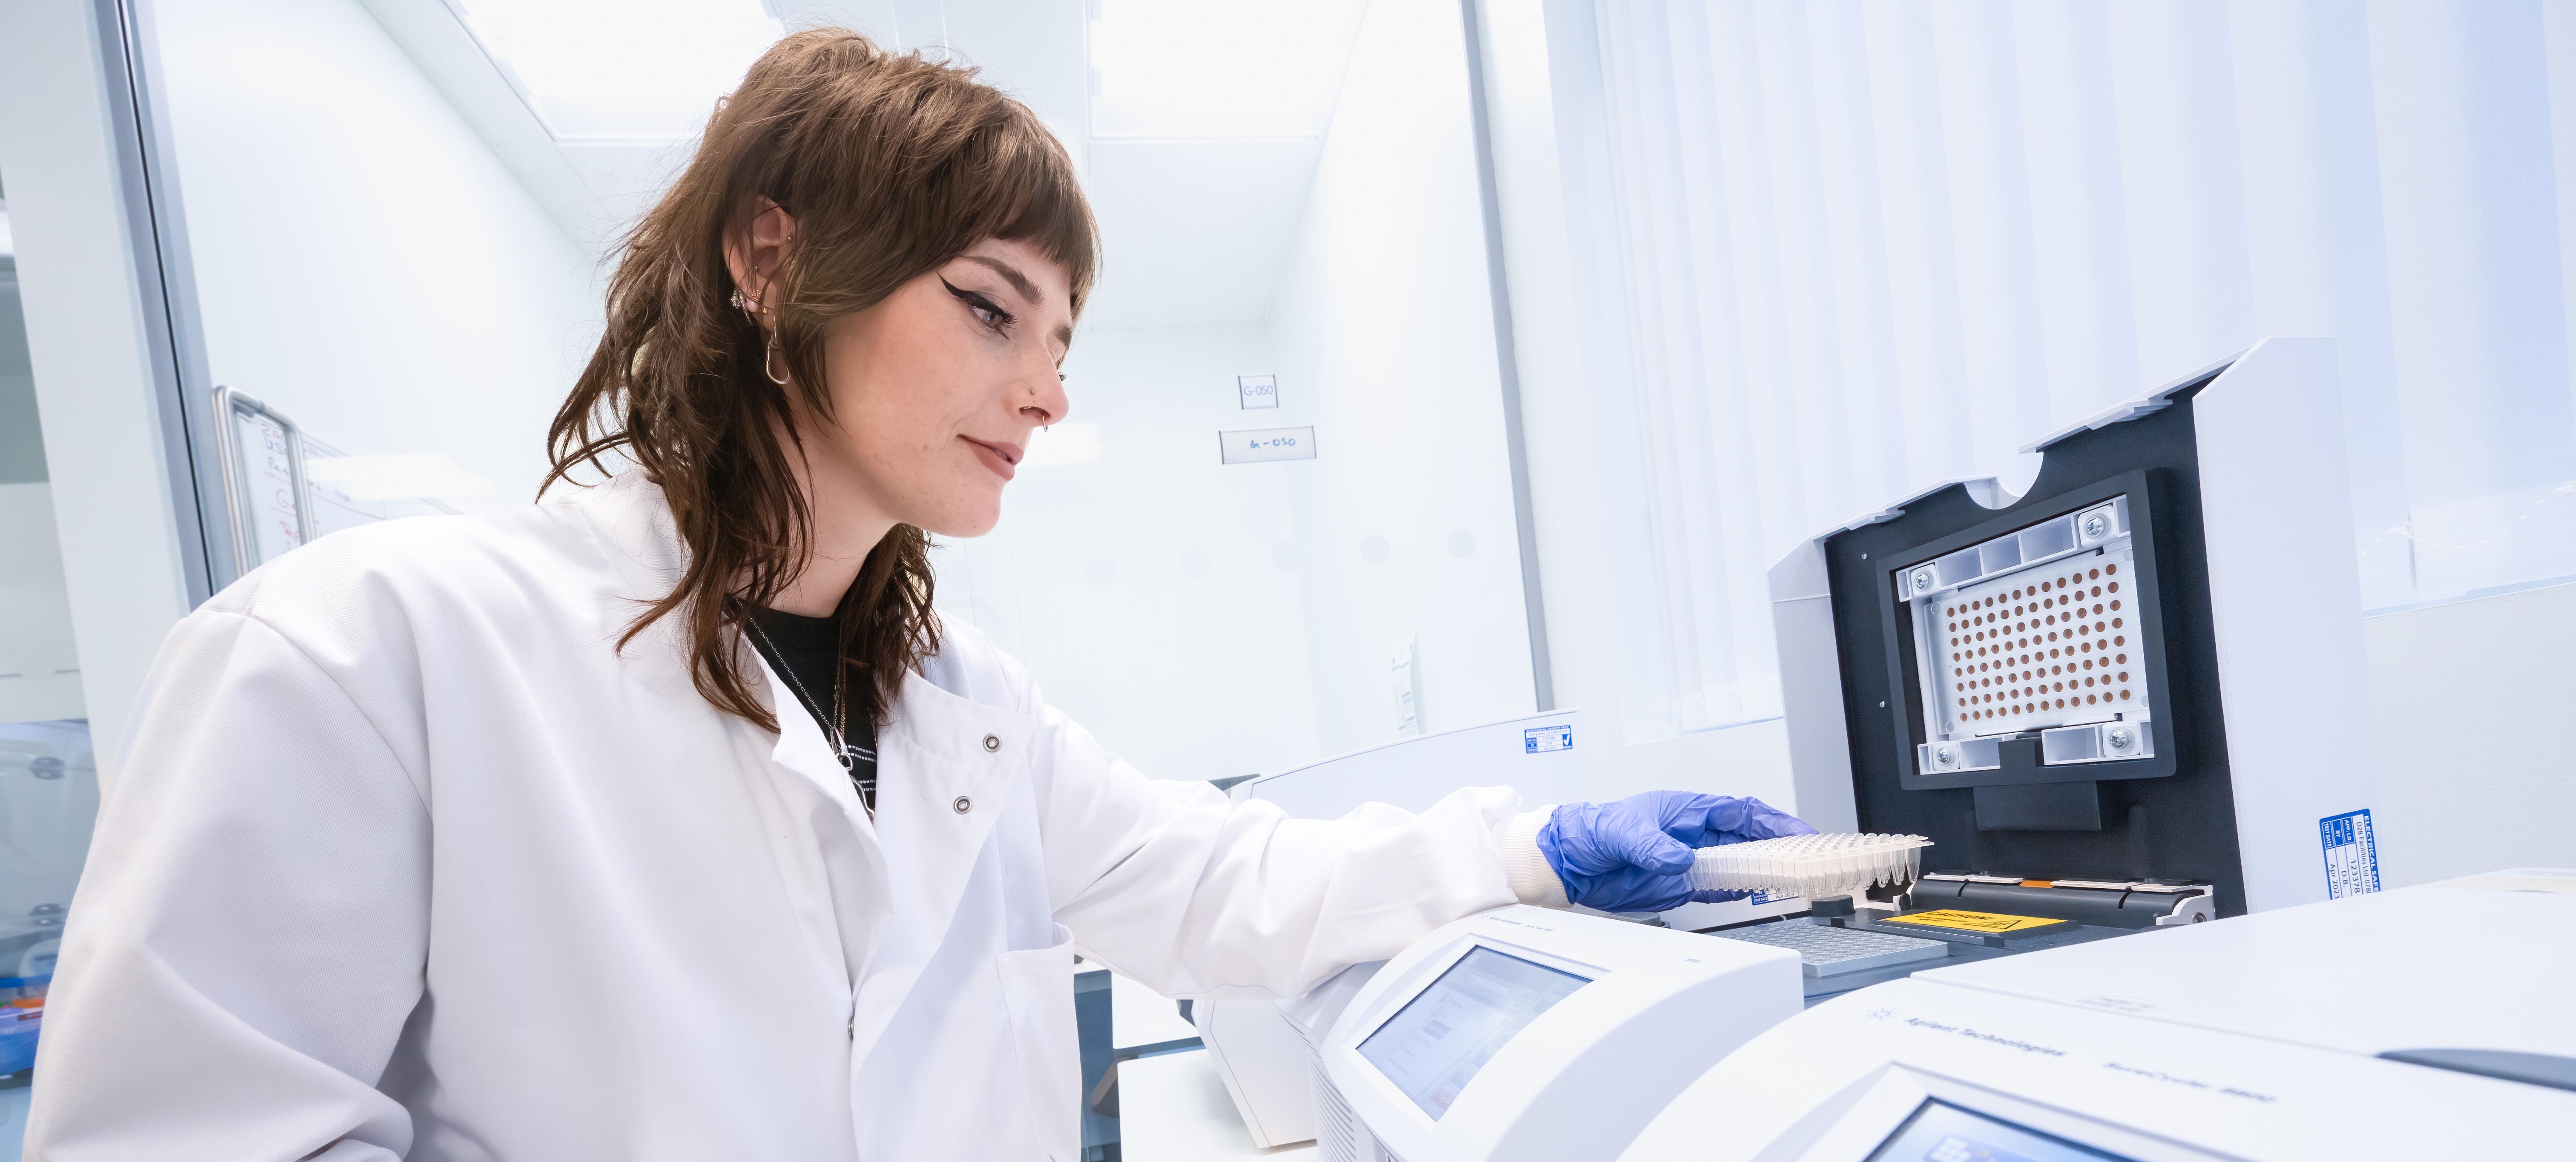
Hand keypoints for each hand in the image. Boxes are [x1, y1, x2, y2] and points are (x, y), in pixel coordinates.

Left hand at [1535, 791, 1815, 912]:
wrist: (1571, 861)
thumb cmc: (1592, 831)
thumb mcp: (1621, 831)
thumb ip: (1651, 845)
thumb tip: (1679, 857)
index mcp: (1687, 810)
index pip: (1741, 811)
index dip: (1773, 820)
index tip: (1799, 832)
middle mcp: (1694, 833)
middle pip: (1749, 837)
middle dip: (1779, 846)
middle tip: (1807, 860)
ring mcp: (1691, 859)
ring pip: (1739, 862)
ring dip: (1763, 870)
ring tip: (1790, 880)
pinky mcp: (1682, 884)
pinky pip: (1720, 886)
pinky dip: (1740, 890)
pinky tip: (1756, 894)